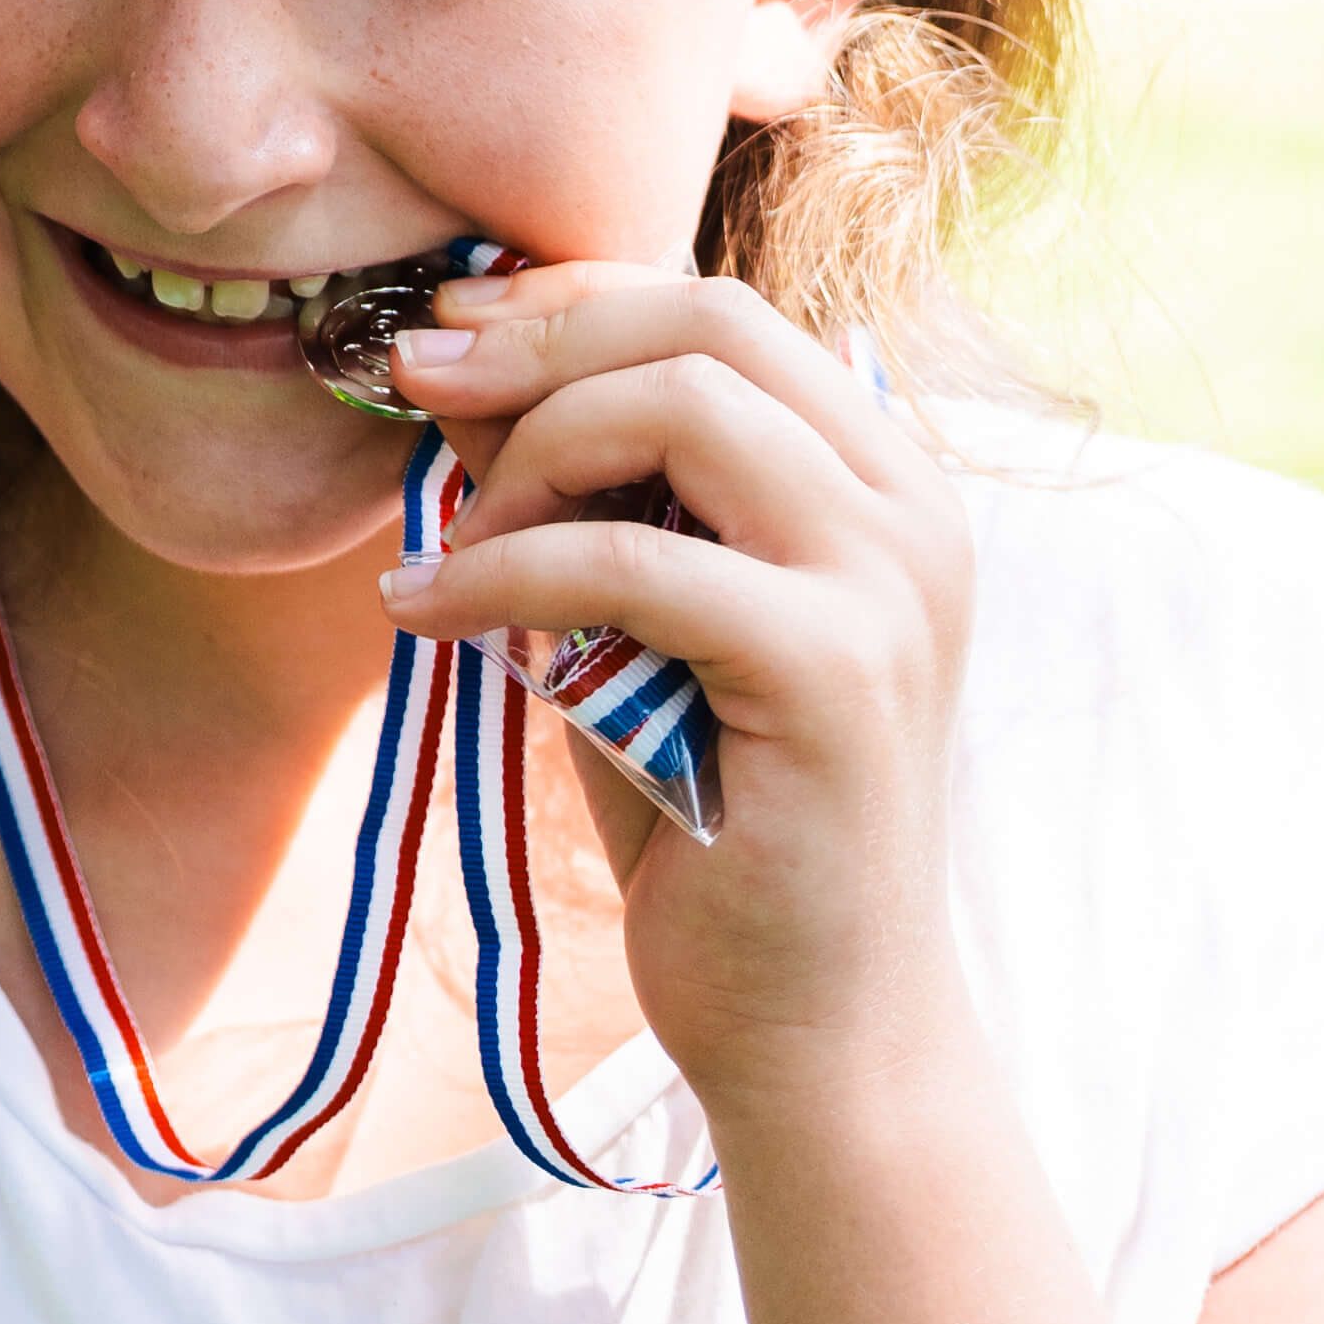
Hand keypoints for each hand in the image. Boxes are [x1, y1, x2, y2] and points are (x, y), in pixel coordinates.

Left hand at [379, 262, 982, 1135]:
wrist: (814, 1028)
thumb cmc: (714, 820)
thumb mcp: (635, 617)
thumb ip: (583, 492)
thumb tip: (457, 364)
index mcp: (882, 483)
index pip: (720, 310)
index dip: (571, 295)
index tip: (447, 324)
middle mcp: (911, 513)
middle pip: (707, 322)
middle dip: (537, 335)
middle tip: (413, 379)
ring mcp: (889, 586)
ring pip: (680, 406)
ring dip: (530, 454)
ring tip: (454, 542)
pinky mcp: (834, 671)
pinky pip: (630, 560)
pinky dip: (505, 568)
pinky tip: (429, 610)